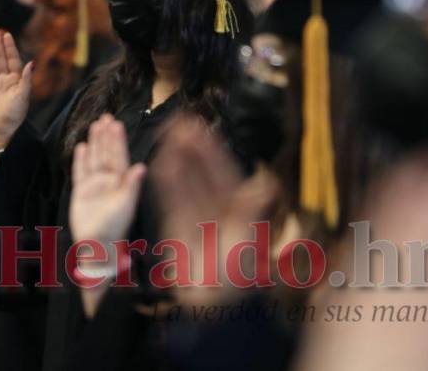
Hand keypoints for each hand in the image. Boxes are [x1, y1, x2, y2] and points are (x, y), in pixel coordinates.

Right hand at [0, 29, 32, 149]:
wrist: (3, 129)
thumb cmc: (16, 114)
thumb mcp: (24, 95)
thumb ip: (27, 78)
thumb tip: (32, 62)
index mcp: (16, 80)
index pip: (12, 59)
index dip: (9, 47)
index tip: (6, 35)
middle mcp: (5, 80)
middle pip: (0, 59)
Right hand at [70, 114, 146, 247]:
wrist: (97, 244)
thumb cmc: (115, 228)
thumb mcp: (126, 205)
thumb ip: (132, 185)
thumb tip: (141, 166)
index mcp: (121, 181)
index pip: (119, 156)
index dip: (117, 140)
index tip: (116, 124)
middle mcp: (109, 180)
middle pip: (106, 153)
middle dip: (106, 136)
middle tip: (106, 117)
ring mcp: (95, 185)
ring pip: (94, 158)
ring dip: (95, 142)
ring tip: (95, 125)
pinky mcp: (81, 192)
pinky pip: (80, 171)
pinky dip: (80, 159)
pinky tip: (81, 146)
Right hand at [151, 115, 277, 306]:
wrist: (214, 307)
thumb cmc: (238, 277)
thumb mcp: (249, 241)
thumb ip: (252, 210)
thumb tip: (266, 182)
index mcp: (239, 207)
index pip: (222, 170)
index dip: (210, 148)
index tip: (200, 126)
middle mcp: (218, 208)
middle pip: (202, 170)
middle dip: (191, 147)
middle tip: (179, 121)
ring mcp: (198, 216)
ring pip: (186, 181)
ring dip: (177, 158)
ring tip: (168, 134)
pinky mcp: (179, 228)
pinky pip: (172, 199)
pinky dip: (167, 181)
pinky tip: (161, 163)